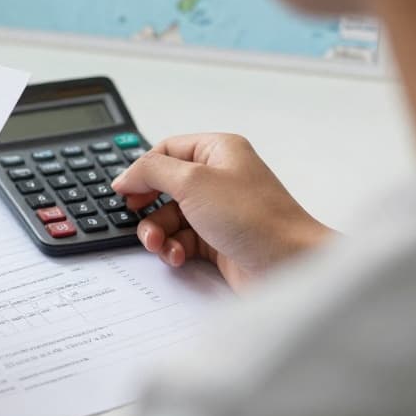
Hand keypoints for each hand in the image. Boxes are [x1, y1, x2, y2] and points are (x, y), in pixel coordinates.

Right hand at [111, 133, 331, 290]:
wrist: (290, 266)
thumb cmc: (255, 218)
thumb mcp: (193, 181)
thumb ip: (152, 171)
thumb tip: (126, 174)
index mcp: (218, 151)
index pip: (167, 150)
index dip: (143, 169)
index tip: (125, 189)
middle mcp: (219, 178)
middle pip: (164, 186)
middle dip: (148, 206)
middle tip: (137, 215)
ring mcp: (219, 211)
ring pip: (169, 217)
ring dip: (157, 231)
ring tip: (158, 243)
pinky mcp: (218, 240)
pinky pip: (181, 240)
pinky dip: (173, 249)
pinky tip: (177, 255)